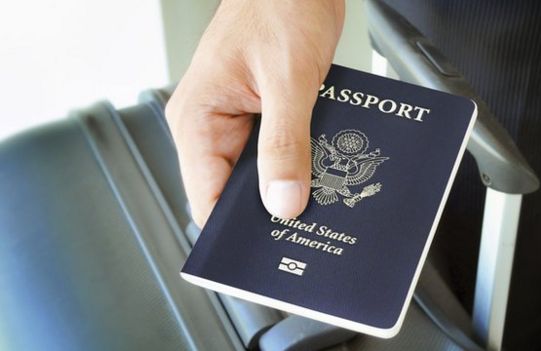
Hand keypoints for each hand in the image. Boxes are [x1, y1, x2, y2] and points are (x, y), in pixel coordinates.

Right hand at [166, 0, 344, 224]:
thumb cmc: (281, 5)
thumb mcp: (287, 79)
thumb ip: (284, 144)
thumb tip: (282, 201)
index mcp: (197, 117)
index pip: (205, 196)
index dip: (232, 230)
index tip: (264, 252)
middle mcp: (210, 123)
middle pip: (232, 191)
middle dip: (266, 210)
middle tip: (302, 228)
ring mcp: (236, 120)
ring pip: (257, 174)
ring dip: (285, 186)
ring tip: (316, 201)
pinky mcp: (261, 114)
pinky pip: (275, 152)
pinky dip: (296, 164)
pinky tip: (318, 172)